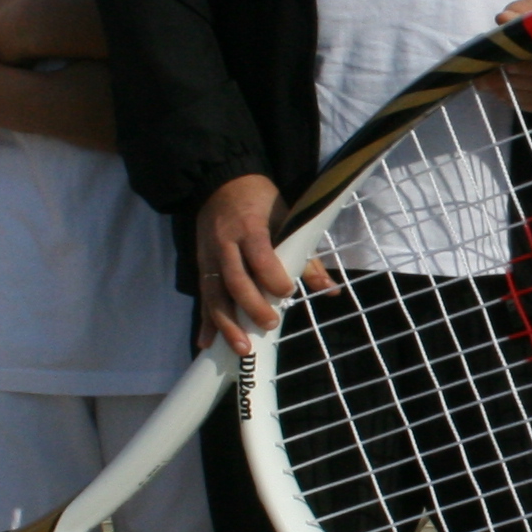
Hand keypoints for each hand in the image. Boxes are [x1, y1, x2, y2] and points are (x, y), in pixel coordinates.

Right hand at [195, 172, 295, 353]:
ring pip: (215, 294)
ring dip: (227, 324)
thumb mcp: (287, 219)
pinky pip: (203, 297)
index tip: (287, 291)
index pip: (259, 255)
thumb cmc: (261, 202)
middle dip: (251, 306)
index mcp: (249, 227)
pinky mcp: (201, 268)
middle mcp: (225, 244)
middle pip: (235, 280)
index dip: (272, 276)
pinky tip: (206, 344)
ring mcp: (210, 258)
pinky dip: (205, 322)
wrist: (221, 183)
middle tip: (270, 325)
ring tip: (242, 348)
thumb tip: (330, 290)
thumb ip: (306, 256)